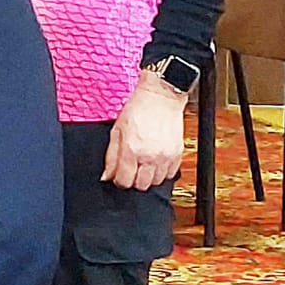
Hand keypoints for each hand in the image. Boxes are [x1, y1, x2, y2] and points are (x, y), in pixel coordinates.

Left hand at [103, 72, 188, 189]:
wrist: (160, 98)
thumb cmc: (137, 109)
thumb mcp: (116, 130)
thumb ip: (111, 156)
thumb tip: (107, 175)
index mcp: (132, 150)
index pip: (124, 180)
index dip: (118, 180)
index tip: (116, 176)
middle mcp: (150, 156)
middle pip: (141, 185)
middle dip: (132, 181)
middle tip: (129, 170)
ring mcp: (166, 157)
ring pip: (156, 182)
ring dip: (147, 177)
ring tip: (142, 165)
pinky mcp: (177, 155)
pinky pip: (170, 174)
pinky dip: (161, 172)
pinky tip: (154, 162)